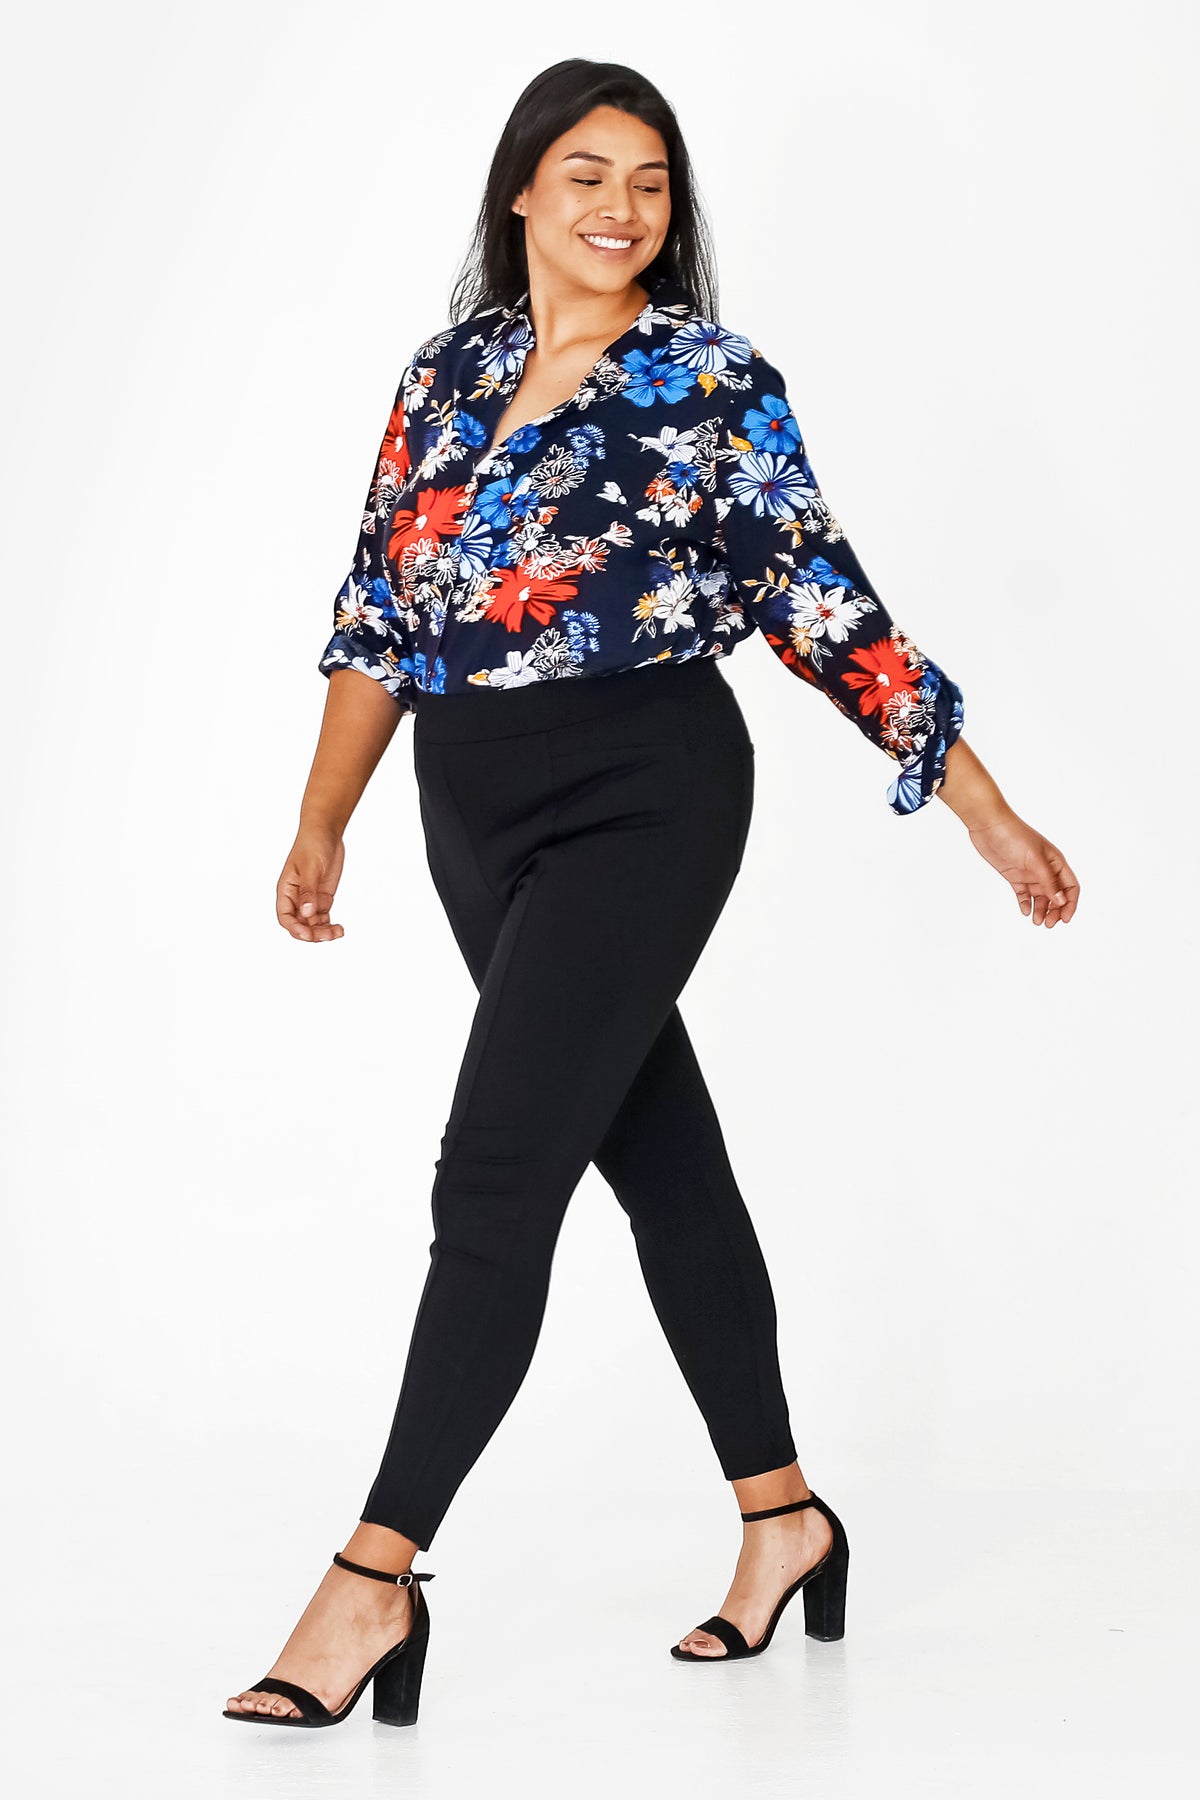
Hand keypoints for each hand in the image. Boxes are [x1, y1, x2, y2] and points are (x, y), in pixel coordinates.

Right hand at [277, 827, 345, 941]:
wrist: (325, 833)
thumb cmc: (312, 845)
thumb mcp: (310, 868)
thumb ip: (308, 892)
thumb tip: (307, 913)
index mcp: (286, 890)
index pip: (285, 917)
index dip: (295, 929)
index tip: (309, 935)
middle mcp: (296, 898)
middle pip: (300, 924)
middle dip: (312, 933)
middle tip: (328, 935)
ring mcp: (310, 899)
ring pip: (313, 924)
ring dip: (323, 932)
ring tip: (338, 932)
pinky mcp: (322, 898)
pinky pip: (323, 918)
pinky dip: (330, 925)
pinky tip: (339, 929)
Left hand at [967, 810, 1079, 927]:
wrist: (989, 825)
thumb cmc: (1015, 836)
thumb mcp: (1034, 860)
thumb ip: (1048, 881)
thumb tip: (1061, 901)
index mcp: (1056, 862)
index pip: (1070, 887)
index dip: (1070, 904)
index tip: (1065, 919)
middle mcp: (1045, 869)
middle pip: (1056, 895)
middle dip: (1055, 911)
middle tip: (1048, 924)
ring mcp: (1029, 872)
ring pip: (1040, 897)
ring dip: (1041, 910)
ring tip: (1036, 922)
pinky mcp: (1014, 875)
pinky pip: (1023, 893)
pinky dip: (1025, 903)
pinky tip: (1025, 912)